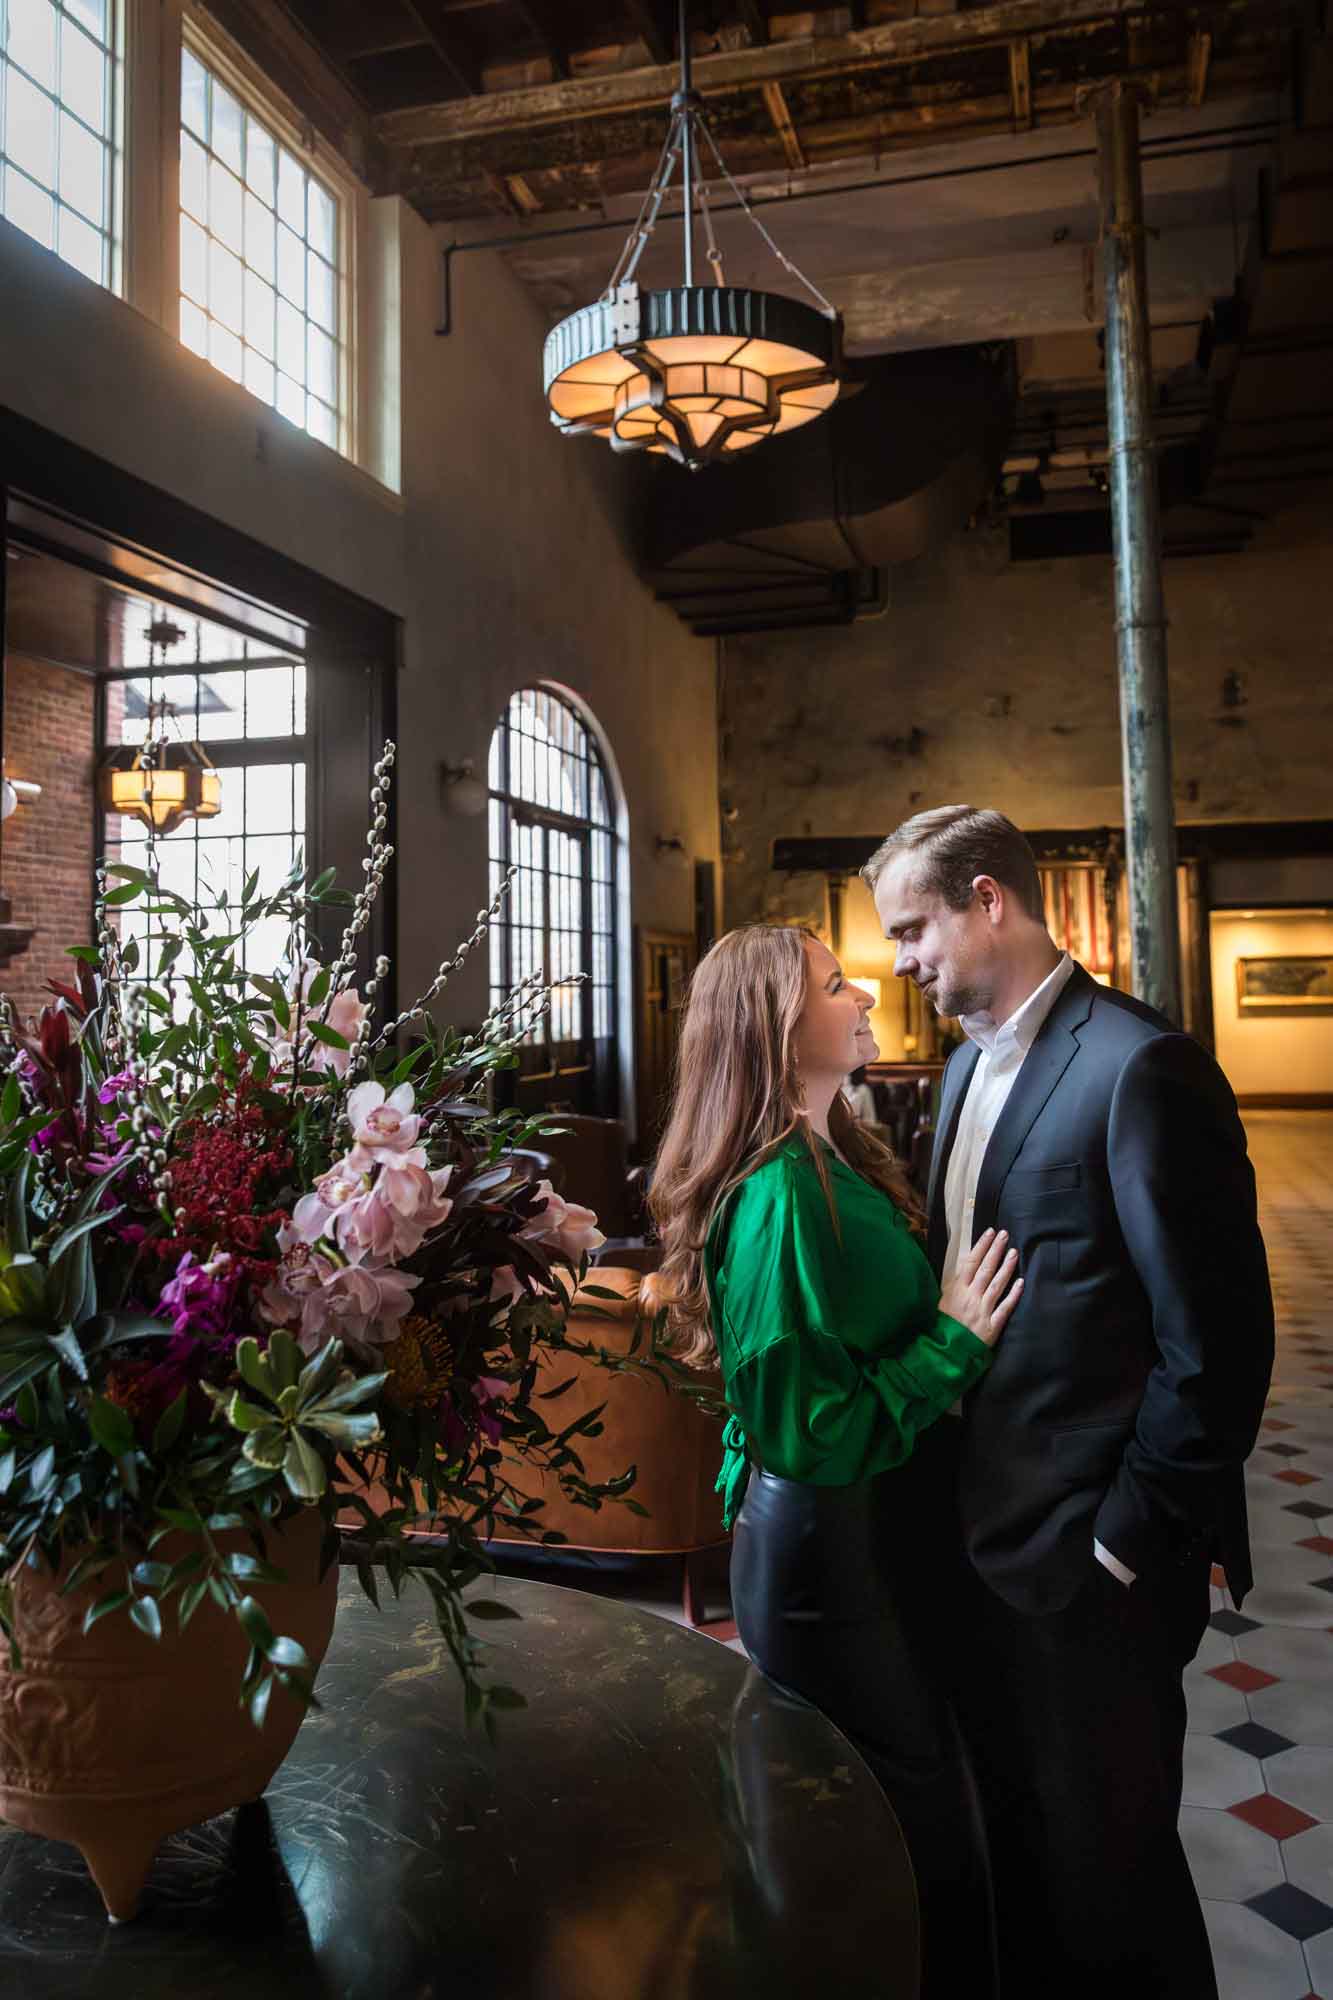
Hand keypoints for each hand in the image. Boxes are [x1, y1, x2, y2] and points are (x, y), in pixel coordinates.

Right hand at [940, 1229, 1022, 1348]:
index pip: (971, 1263)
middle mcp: (970, 1297)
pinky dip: (1014, 1294)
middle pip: (986, 1269)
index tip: (990, 1233)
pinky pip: (1005, 1307)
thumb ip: (950, 1288)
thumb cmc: (938, 1328)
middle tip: (1005, 1235)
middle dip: (996, 1250)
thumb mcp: (938, 1303)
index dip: (981, 1246)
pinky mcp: (992, 1326)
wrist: (942, 1354)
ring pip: (997, 1284)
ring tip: (1014, 1252)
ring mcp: (982, 1311)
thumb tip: (959, 1272)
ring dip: (1006, 1267)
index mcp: (956, 1290)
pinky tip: (1021, 1282)